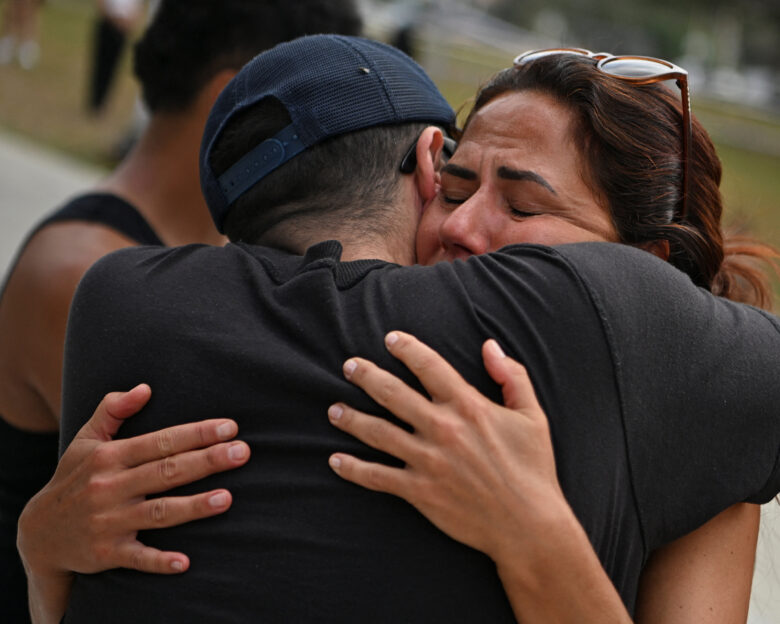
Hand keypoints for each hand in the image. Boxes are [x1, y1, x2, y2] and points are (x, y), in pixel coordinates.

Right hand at [18, 383, 250, 578]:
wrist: (38, 535)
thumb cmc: (74, 479)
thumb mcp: (85, 440)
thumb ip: (112, 409)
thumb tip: (145, 387)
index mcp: (110, 457)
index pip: (160, 441)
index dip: (196, 433)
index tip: (230, 427)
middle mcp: (110, 487)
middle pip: (167, 471)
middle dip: (207, 461)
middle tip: (242, 453)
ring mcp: (109, 521)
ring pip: (158, 512)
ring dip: (193, 506)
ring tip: (227, 498)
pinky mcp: (106, 553)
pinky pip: (137, 557)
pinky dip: (159, 561)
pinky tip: (185, 562)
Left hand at [327, 332, 630, 622]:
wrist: (529, 526)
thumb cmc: (533, 469)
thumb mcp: (532, 416)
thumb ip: (512, 376)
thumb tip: (490, 345)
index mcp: (468, 406)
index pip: (429, 366)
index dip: (407, 348)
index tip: (390, 339)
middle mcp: (442, 428)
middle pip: (392, 393)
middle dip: (366, 375)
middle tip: (348, 366)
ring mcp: (427, 460)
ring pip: (377, 432)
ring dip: (352, 419)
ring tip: (333, 410)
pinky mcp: (419, 491)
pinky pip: (377, 477)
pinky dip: (353, 469)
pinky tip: (335, 461)